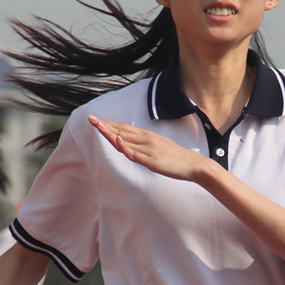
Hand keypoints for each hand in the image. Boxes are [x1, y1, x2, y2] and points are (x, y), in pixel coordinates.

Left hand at [89, 115, 206, 181]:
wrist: (194, 165)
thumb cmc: (177, 159)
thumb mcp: (160, 148)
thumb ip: (146, 146)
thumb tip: (134, 146)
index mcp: (148, 136)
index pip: (125, 128)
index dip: (110, 124)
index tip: (97, 120)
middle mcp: (147, 139)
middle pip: (122, 130)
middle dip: (106, 125)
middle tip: (91, 119)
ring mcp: (149, 149)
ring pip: (126, 139)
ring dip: (110, 132)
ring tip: (98, 125)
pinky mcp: (151, 160)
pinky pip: (134, 153)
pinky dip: (124, 146)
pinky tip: (116, 139)